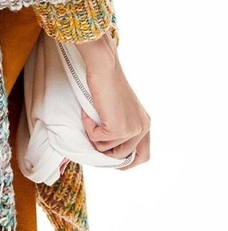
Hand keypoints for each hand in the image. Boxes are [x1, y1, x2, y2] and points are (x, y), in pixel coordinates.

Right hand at [74, 32, 150, 170]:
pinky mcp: (118, 129)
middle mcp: (143, 129)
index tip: (109, 158)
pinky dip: (88, 128)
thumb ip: (122, 125)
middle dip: (105, 154)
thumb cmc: (107, 82)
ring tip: (89, 117)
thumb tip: (108, 148)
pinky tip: (86, 113)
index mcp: (145, 124)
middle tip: (92, 139)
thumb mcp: (120, 108)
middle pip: (122, 158)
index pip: (143, 156)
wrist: (104, 68)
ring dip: (93, 136)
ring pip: (106, 149)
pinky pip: (97, 139)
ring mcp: (132, 130)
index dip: (127, 162)